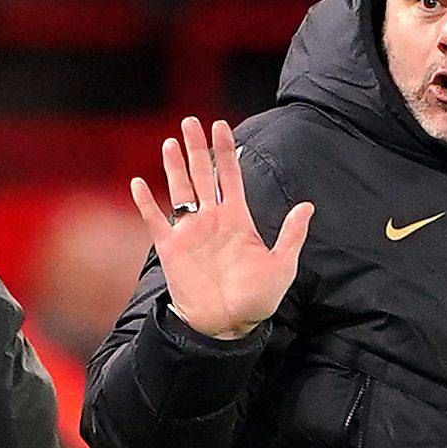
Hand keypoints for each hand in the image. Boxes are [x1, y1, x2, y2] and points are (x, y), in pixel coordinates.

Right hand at [129, 117, 313, 339]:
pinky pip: (155, 220)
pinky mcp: (170, 249)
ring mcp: (190, 232)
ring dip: (174, 167)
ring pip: (180, 190)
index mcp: (238, 218)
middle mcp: (212, 219)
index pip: (229, 175)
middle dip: (197, 148)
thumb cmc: (257, 299)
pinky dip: (146, 202)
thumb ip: (291, 234)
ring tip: (171, 142)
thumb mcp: (282, 265)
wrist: (228, 325)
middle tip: (191, 121)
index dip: (225, 150)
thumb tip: (307, 205)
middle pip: (202, 175)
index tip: (222, 126)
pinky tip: (139, 183)